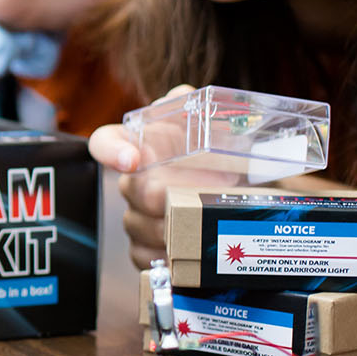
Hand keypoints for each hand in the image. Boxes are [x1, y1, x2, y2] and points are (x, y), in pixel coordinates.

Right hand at [90, 84, 237, 267]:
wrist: (250, 198)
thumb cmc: (232, 159)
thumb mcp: (226, 130)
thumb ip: (205, 110)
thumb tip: (183, 97)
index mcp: (143, 144)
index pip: (106, 141)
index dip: (111, 150)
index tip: (132, 160)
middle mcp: (133, 179)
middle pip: (135, 190)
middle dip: (171, 196)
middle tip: (209, 196)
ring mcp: (136, 215)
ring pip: (140, 225)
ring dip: (176, 228)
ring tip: (211, 226)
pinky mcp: (144, 248)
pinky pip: (144, 256)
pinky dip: (169, 258)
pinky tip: (192, 255)